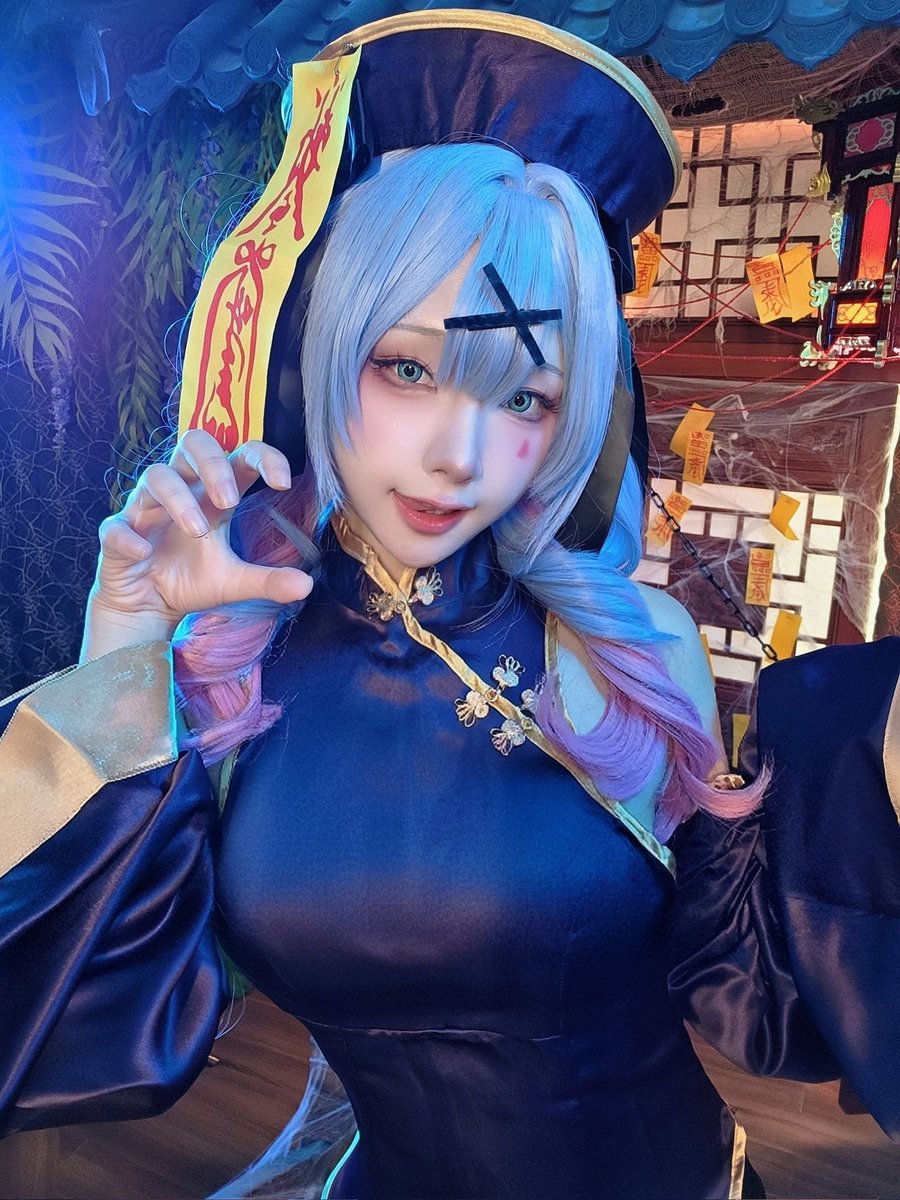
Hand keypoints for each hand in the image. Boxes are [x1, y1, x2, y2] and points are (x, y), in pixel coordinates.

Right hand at [83, 431, 312, 654]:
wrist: (148, 608)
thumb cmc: (190, 581)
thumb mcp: (235, 583)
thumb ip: (269, 581)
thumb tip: (307, 585)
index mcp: (212, 494)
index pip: (239, 455)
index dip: (262, 458)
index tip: (282, 481)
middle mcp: (180, 490)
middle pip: (192, 444)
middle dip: (212, 465)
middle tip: (230, 500)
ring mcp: (145, 509)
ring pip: (156, 477)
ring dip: (179, 500)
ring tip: (198, 531)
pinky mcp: (117, 534)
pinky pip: (116, 525)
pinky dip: (128, 535)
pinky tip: (143, 550)